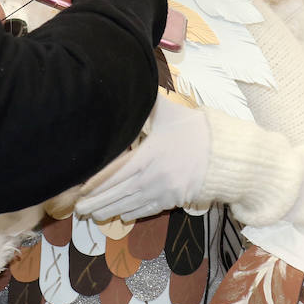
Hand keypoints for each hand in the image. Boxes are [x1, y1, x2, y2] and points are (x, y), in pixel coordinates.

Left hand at [76, 95, 210, 221]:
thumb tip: (130, 86)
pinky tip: (120, 216)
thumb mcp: (169, 113)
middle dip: (97, 202)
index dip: (97, 182)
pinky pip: (149, 209)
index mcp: (149, 154)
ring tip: (93, 215)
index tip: (80, 189)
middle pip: (119, 192)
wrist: (224, 154)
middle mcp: (154, 176)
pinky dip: (133, 213)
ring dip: (111, 210)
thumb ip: (147, 104)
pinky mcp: (174, 200)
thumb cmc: (194, 130)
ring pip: (132, 204)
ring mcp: (164, 191)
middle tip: (79, 209)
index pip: (116, 172)